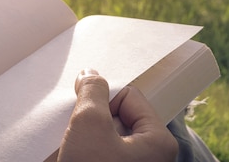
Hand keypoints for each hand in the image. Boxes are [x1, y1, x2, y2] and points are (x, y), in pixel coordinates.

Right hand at [57, 69, 177, 161]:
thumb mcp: (89, 123)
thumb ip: (92, 92)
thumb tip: (90, 75)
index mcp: (158, 141)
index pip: (128, 97)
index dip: (102, 100)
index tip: (85, 113)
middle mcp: (150, 157)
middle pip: (117, 117)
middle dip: (91, 119)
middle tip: (77, 133)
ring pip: (103, 136)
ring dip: (83, 137)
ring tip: (72, 149)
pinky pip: (97, 153)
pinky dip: (81, 152)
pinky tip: (70, 157)